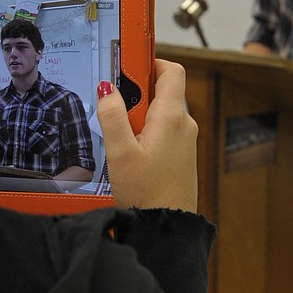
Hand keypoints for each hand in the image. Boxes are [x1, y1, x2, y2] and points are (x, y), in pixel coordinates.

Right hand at [96, 58, 197, 211]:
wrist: (167, 229)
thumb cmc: (147, 194)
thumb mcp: (120, 154)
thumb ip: (112, 117)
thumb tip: (108, 88)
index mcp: (171, 117)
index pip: (171, 71)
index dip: (150, 63)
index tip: (127, 67)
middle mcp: (184, 124)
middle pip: (161, 92)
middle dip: (137, 96)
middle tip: (116, 113)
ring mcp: (185, 141)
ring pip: (160, 114)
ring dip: (139, 118)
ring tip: (121, 141)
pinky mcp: (181, 156)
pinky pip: (164, 132)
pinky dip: (146, 133)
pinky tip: (131, 156)